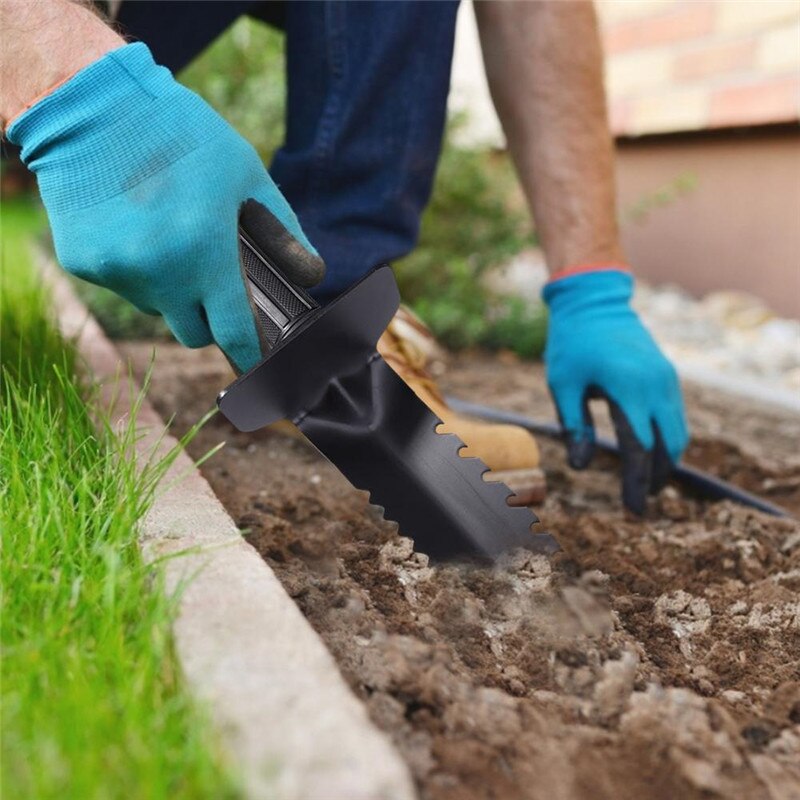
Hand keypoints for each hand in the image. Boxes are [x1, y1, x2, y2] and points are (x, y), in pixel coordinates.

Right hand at [7, 43, 323, 372]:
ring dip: (169, 289)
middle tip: (210, 279)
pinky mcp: (82, 262)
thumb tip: (311, 275)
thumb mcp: (247, 175)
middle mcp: (156, 272)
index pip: (233, 332)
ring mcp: (115, 270)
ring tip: (168, 235)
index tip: (256, 360)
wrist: (92, 103)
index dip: (248, 351)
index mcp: (203, 252)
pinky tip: (134, 226)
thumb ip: (282, 232)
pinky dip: (134, 268)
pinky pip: (122, 284)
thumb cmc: (183, 135)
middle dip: (208, 317)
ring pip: (156, 308)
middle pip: (193, 333)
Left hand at [542, 267, 688, 512]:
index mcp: (628, 387)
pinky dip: (667, 440)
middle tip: (639, 503)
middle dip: (655, 478)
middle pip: (668, 446)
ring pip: (678, 433)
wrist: (594, 300)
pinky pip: (675, 417)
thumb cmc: (571, 343)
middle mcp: (656, 385)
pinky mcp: (668, 376)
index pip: (640, 447)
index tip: (632, 509)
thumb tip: (582, 467)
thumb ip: (575, 426)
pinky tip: (650, 454)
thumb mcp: (563, 384)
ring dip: (665, 461)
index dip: (636, 482)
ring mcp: (667, 379)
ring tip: (644, 483)